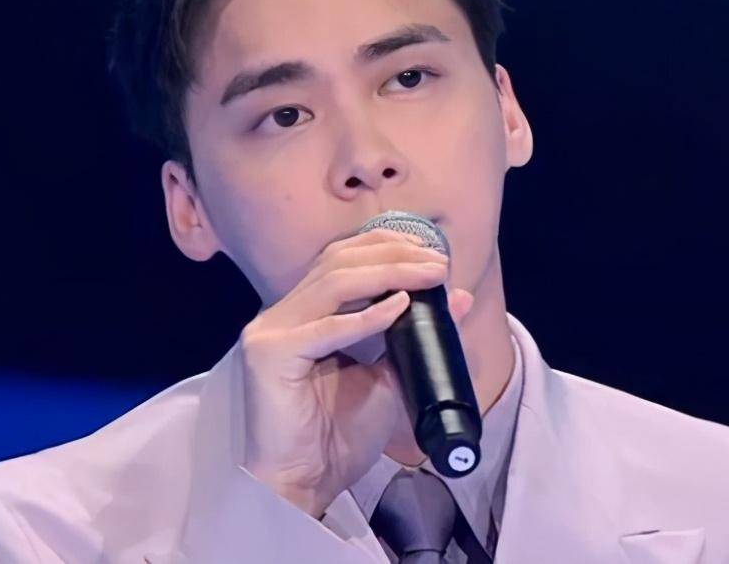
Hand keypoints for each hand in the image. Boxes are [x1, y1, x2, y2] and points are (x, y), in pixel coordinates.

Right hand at [239, 228, 475, 517]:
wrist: (307, 483)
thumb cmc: (339, 436)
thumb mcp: (390, 377)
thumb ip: (417, 338)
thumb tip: (459, 297)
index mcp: (303, 314)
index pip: (341, 259)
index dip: (385, 246)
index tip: (431, 252)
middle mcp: (282, 316)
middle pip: (338, 262)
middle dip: (393, 254)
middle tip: (437, 261)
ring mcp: (270, 333)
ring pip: (333, 282)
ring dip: (388, 273)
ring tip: (428, 276)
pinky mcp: (268, 356)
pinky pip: (325, 328)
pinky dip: (366, 317)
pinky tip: (399, 307)